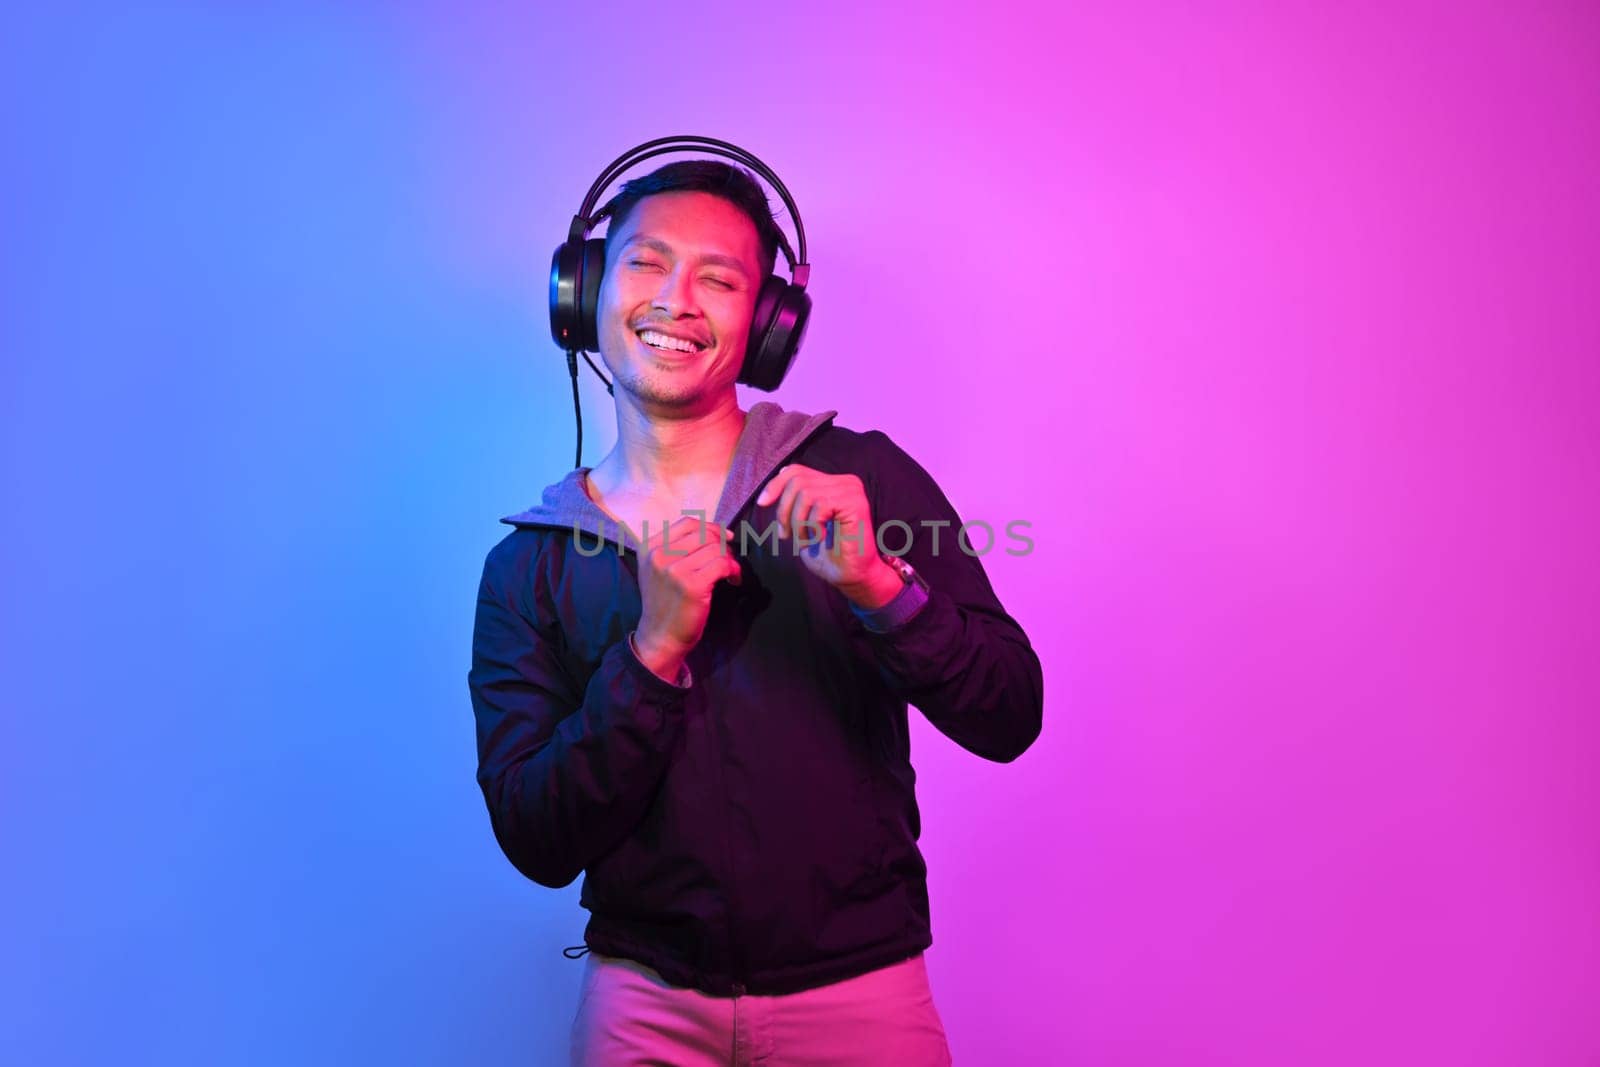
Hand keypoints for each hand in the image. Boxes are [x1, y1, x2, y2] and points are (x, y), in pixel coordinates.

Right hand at [634, 516, 741, 680]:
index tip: (724, 539)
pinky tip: (733, 580)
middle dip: (723, 544)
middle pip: (704, 534)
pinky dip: (734, 570)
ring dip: (729, 559)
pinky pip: (723, 564)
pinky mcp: (692, 585)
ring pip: (715, 548)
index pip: (688, 523)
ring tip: (730, 573)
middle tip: (728, 560)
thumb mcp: (658, 569)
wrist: (660, 636)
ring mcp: (674, 570)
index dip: (711, 528)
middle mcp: (659, 555)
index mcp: (649, 547)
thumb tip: (718, 531)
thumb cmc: (665, 603)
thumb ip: (677, 548)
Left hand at [755, 464, 899, 606]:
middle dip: (784, 510)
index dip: (775, 485)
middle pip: (797, 480)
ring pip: (806, 493)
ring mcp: (852, 490)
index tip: (762, 503)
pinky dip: (812, 525)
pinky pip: (820, 505)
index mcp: (833, 483)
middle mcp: (845, 482)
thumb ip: (794, 502)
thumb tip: (770, 488)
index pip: (796, 471)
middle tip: (786, 535)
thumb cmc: (828, 552)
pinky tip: (820, 538)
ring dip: (798, 522)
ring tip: (804, 540)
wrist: (851, 575)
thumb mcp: (803, 523)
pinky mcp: (855, 503)